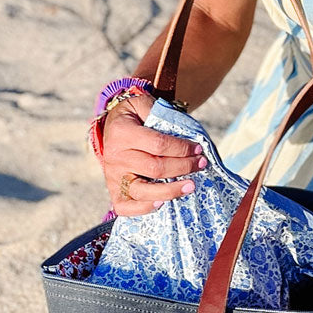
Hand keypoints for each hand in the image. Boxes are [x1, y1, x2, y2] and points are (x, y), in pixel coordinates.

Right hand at [102, 92, 207, 216]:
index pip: (158, 144)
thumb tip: (182, 130)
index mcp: (122, 133)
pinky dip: (144, 209)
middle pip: (155, 168)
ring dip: (170, 191)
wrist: (112, 127)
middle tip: (201, 164)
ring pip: (142, 191)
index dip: (182, 148)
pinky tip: (163, 203)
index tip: (198, 148)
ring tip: (191, 186)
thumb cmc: (133, 116)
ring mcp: (113, 176)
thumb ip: (159, 111)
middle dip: (183, 167)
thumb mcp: (142, 103)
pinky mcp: (113, 190)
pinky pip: (126, 207)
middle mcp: (115, 156)